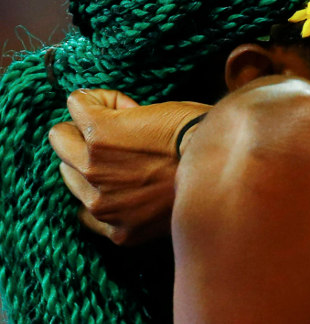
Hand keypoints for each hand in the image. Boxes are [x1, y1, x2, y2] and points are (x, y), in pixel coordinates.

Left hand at [48, 89, 210, 245]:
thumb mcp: (158, 108)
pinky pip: (89, 214)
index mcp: (99, 133)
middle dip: (85, 135)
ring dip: (90, 168)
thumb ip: (120, 115)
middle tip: (123, 137)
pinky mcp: (119, 230)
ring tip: (129, 165)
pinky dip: (104, 201)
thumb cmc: (199, 135)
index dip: (104, 102)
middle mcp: (92, 170)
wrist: (226, 173)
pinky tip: (129, 192)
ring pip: (70, 178)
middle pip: (60, 141)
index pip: (74, 104)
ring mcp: (103, 204)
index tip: (127, 109)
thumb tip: (108, 117)